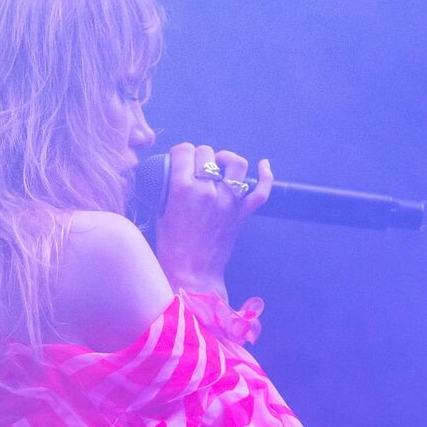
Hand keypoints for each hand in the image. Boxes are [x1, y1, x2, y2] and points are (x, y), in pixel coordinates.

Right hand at [153, 142, 273, 299]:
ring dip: (227, 160)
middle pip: (207, 153)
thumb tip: (172, 178)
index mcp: (182, 188)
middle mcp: (207, 190)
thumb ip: (168, 191)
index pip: (185, 151)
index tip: (180, 159)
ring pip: (236, 164)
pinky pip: (261, 192)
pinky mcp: (241, 214)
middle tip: (195, 167)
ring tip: (221, 164)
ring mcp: (227, 202)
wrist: (192, 275)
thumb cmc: (171, 249)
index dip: (181, 152)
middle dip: (200, 155)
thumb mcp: (161, 213)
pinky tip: (263, 166)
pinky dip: (265, 176)